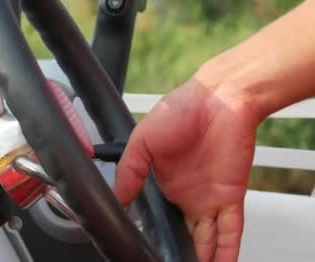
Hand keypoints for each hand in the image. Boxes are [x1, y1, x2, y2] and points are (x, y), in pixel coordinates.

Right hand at [114, 78, 258, 261]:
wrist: (218, 99)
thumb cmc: (181, 111)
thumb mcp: (141, 141)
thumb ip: (128, 171)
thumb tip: (116, 197)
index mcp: (163, 182)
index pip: (157, 218)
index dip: (152, 235)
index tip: (142, 248)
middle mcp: (187, 195)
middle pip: (183, 236)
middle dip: (177, 253)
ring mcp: (209, 199)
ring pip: (206, 241)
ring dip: (201, 259)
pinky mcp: (229, 198)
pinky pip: (229, 232)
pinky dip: (226, 252)